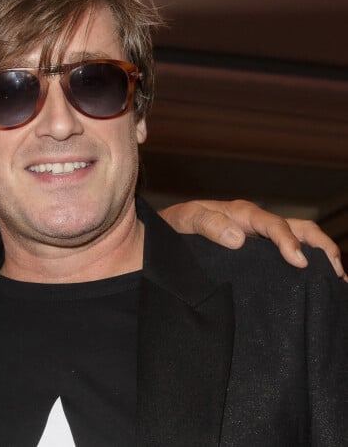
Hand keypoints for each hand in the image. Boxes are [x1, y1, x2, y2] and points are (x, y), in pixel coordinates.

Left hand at [159, 199, 345, 280]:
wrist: (167, 231)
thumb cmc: (176, 224)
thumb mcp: (185, 220)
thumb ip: (207, 224)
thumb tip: (239, 239)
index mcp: (242, 213)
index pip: (274, 225)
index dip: (289, 241)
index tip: (299, 263)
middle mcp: (256, 224)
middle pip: (299, 228)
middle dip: (321, 247)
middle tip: (335, 274)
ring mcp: (259, 237)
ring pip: (299, 239)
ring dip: (319, 255)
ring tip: (335, 280)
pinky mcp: (258, 252)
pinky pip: (285, 254)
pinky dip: (306, 262)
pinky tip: (312, 284)